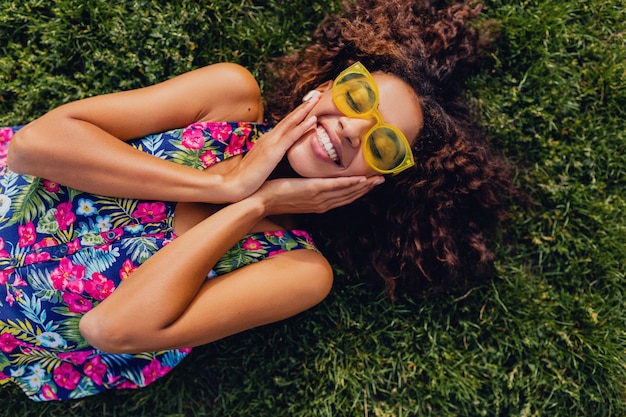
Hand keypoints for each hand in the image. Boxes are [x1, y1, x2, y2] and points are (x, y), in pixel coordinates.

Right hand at [222, 92, 320, 200]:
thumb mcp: (262, 163)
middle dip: (304, 106)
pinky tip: (313, 119)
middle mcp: (269, 138)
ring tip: (317, 99)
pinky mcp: (273, 152)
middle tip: (318, 94)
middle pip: (290, 118)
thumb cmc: (247, 178)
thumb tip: (279, 155)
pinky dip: (302, 127)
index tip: (310, 104)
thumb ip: (271, 156)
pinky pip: (291, 137)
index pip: (286, 124)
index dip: (298, 113)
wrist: (233, 185)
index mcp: (267, 140)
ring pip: (291, 122)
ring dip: (305, 110)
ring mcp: (271, 143)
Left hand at [252, 175, 383, 215]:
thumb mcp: (295, 192)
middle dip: (366, 189)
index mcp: (318, 203)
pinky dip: (347, 183)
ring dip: (363, 186)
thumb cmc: (274, 195)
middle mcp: (321, 203)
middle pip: (349, 197)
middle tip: (381, 180)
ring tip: (376, 178)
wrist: (259, 201)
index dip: (358, 191)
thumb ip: (306, 188)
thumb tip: (311, 180)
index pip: (343, 198)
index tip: (371, 183)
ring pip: (345, 192)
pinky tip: (359, 179)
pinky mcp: (310, 190)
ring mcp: (316, 197)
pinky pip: (333, 186)